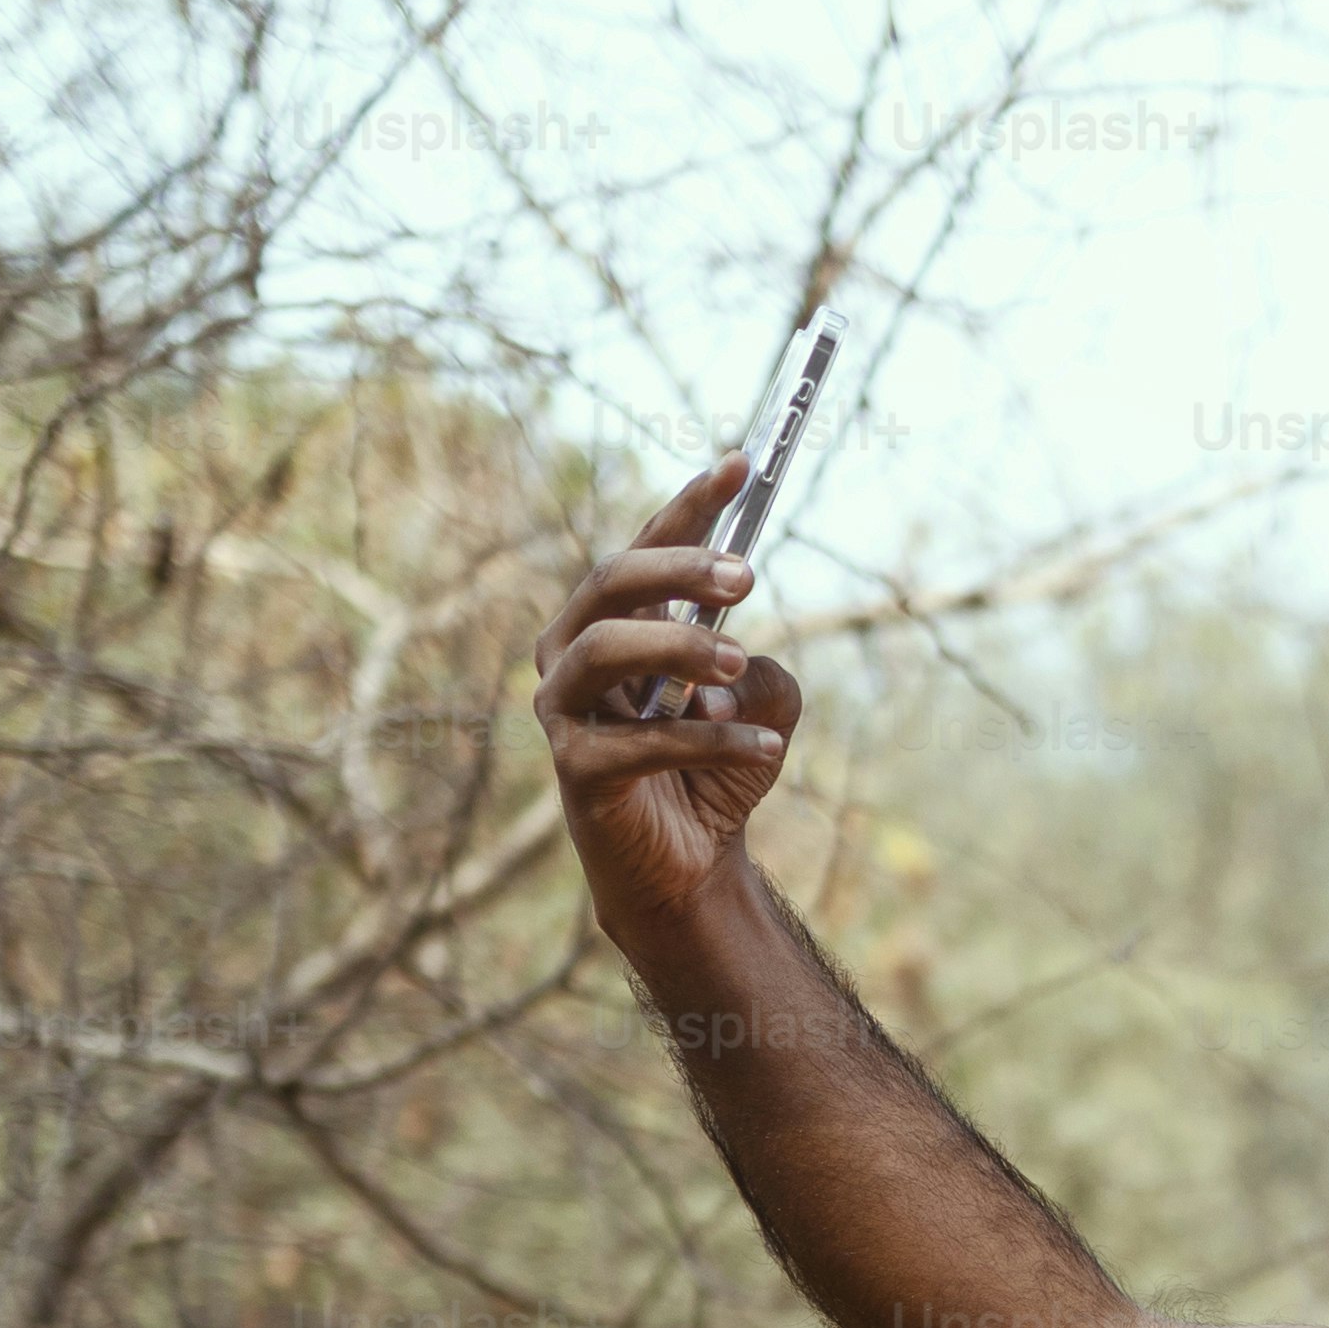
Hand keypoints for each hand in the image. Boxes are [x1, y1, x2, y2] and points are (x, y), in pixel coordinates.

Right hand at [534, 455, 809, 952]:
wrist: (688, 866)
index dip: (691, 504)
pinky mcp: (575, 771)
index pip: (647, 547)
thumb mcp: (761, 707)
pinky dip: (709, 740)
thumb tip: (737, 664)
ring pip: (603, 647)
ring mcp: (564, 710)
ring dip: (678, 646)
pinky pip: (641, 740)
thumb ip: (761, 672)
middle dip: (678, 568)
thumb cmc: (716, 771)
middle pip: (611, 582)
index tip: (743, 462)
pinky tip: (763, 749)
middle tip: (746, 577)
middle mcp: (575, 654)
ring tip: (736, 662)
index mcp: (617, 622)